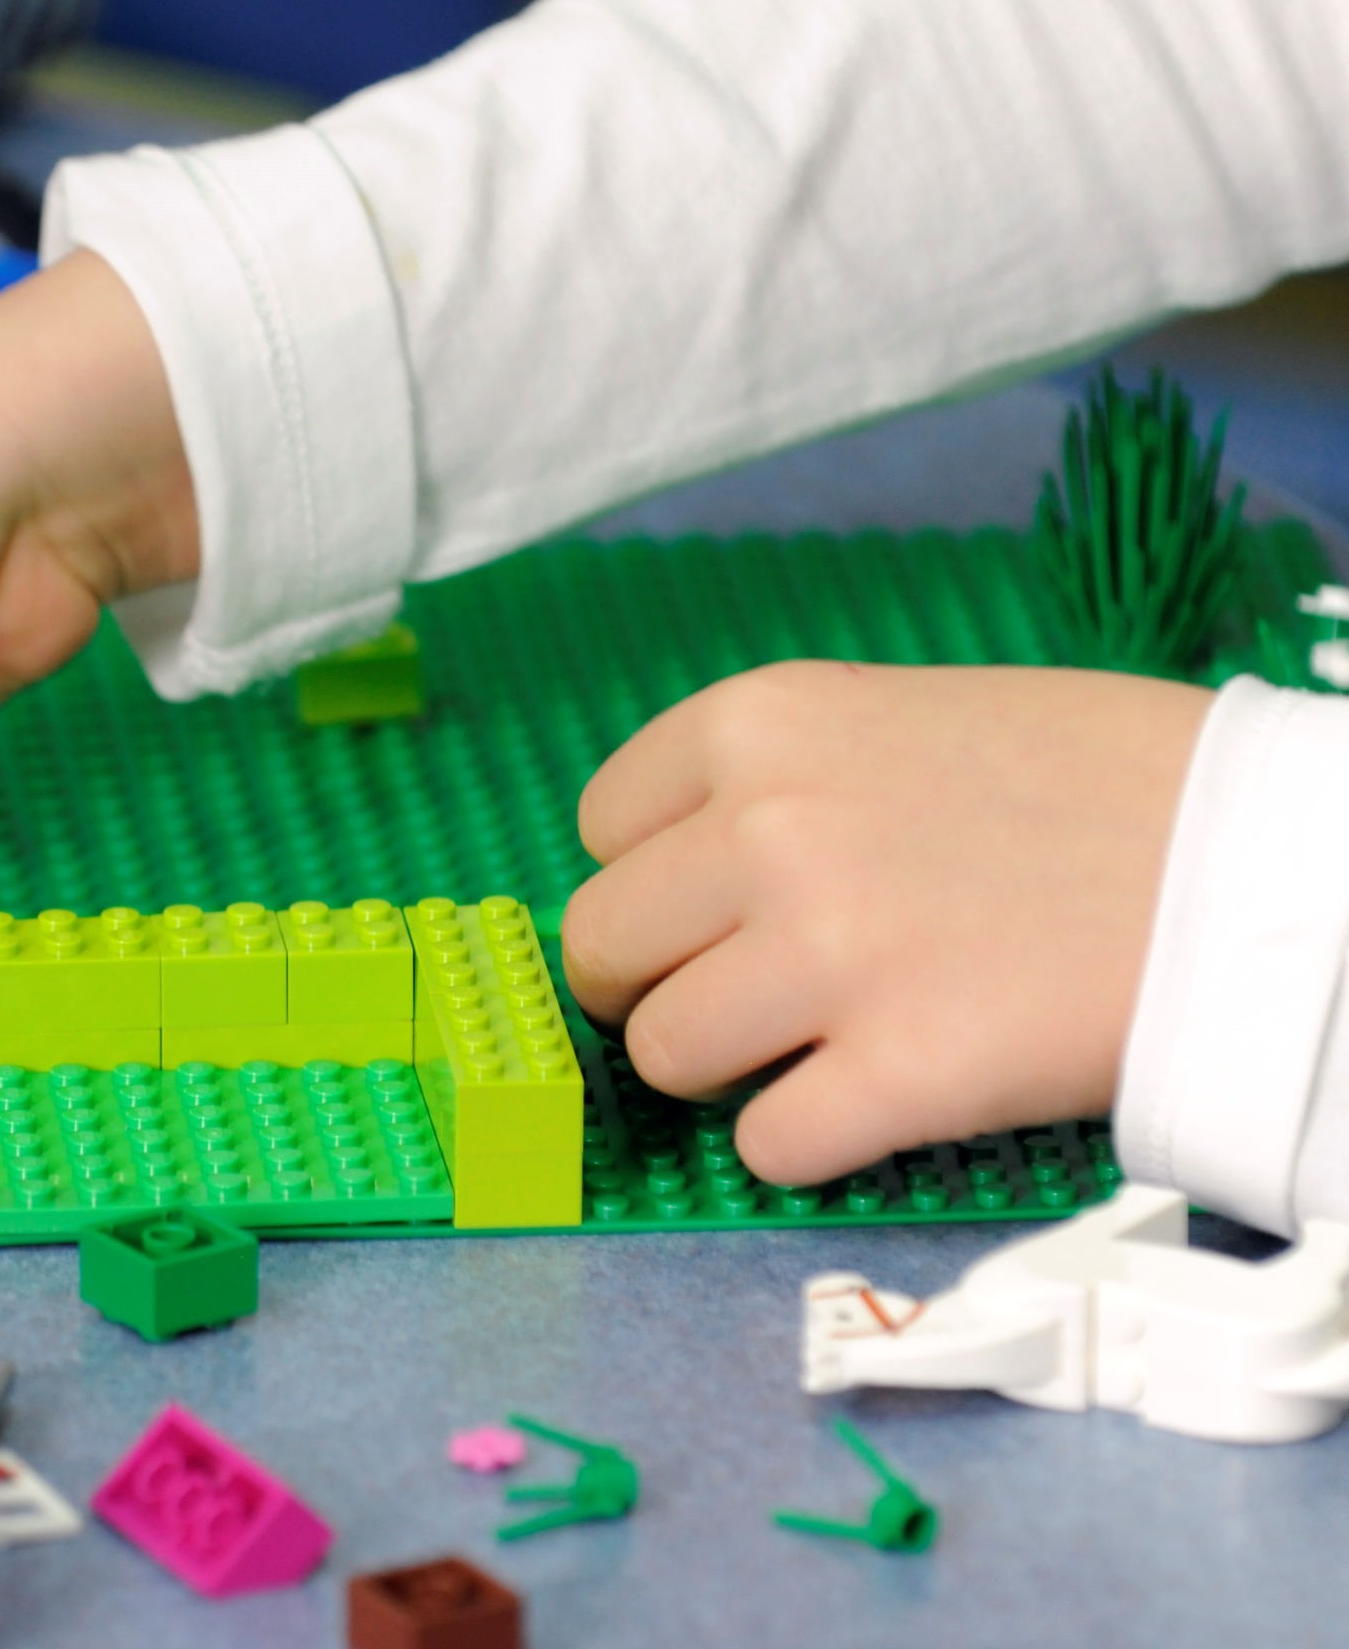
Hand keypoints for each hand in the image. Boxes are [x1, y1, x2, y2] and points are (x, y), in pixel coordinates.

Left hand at [563, 662, 1212, 1184]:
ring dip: (723, 1069)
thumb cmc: (1096, 782)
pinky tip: (872, 1100)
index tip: (708, 906)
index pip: (601, 829)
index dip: (652, 881)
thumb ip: (779, 783)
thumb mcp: (905, 718)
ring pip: (665, 1054)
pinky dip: (804, 1142)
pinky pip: (766, 1145)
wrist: (1260, 858)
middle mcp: (767, 829)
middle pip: (606, 948)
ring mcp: (827, 955)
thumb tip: (675, 873)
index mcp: (762, 723)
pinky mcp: (898, 1074)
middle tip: (740, 997)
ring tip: (809, 1048)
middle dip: (656, 984)